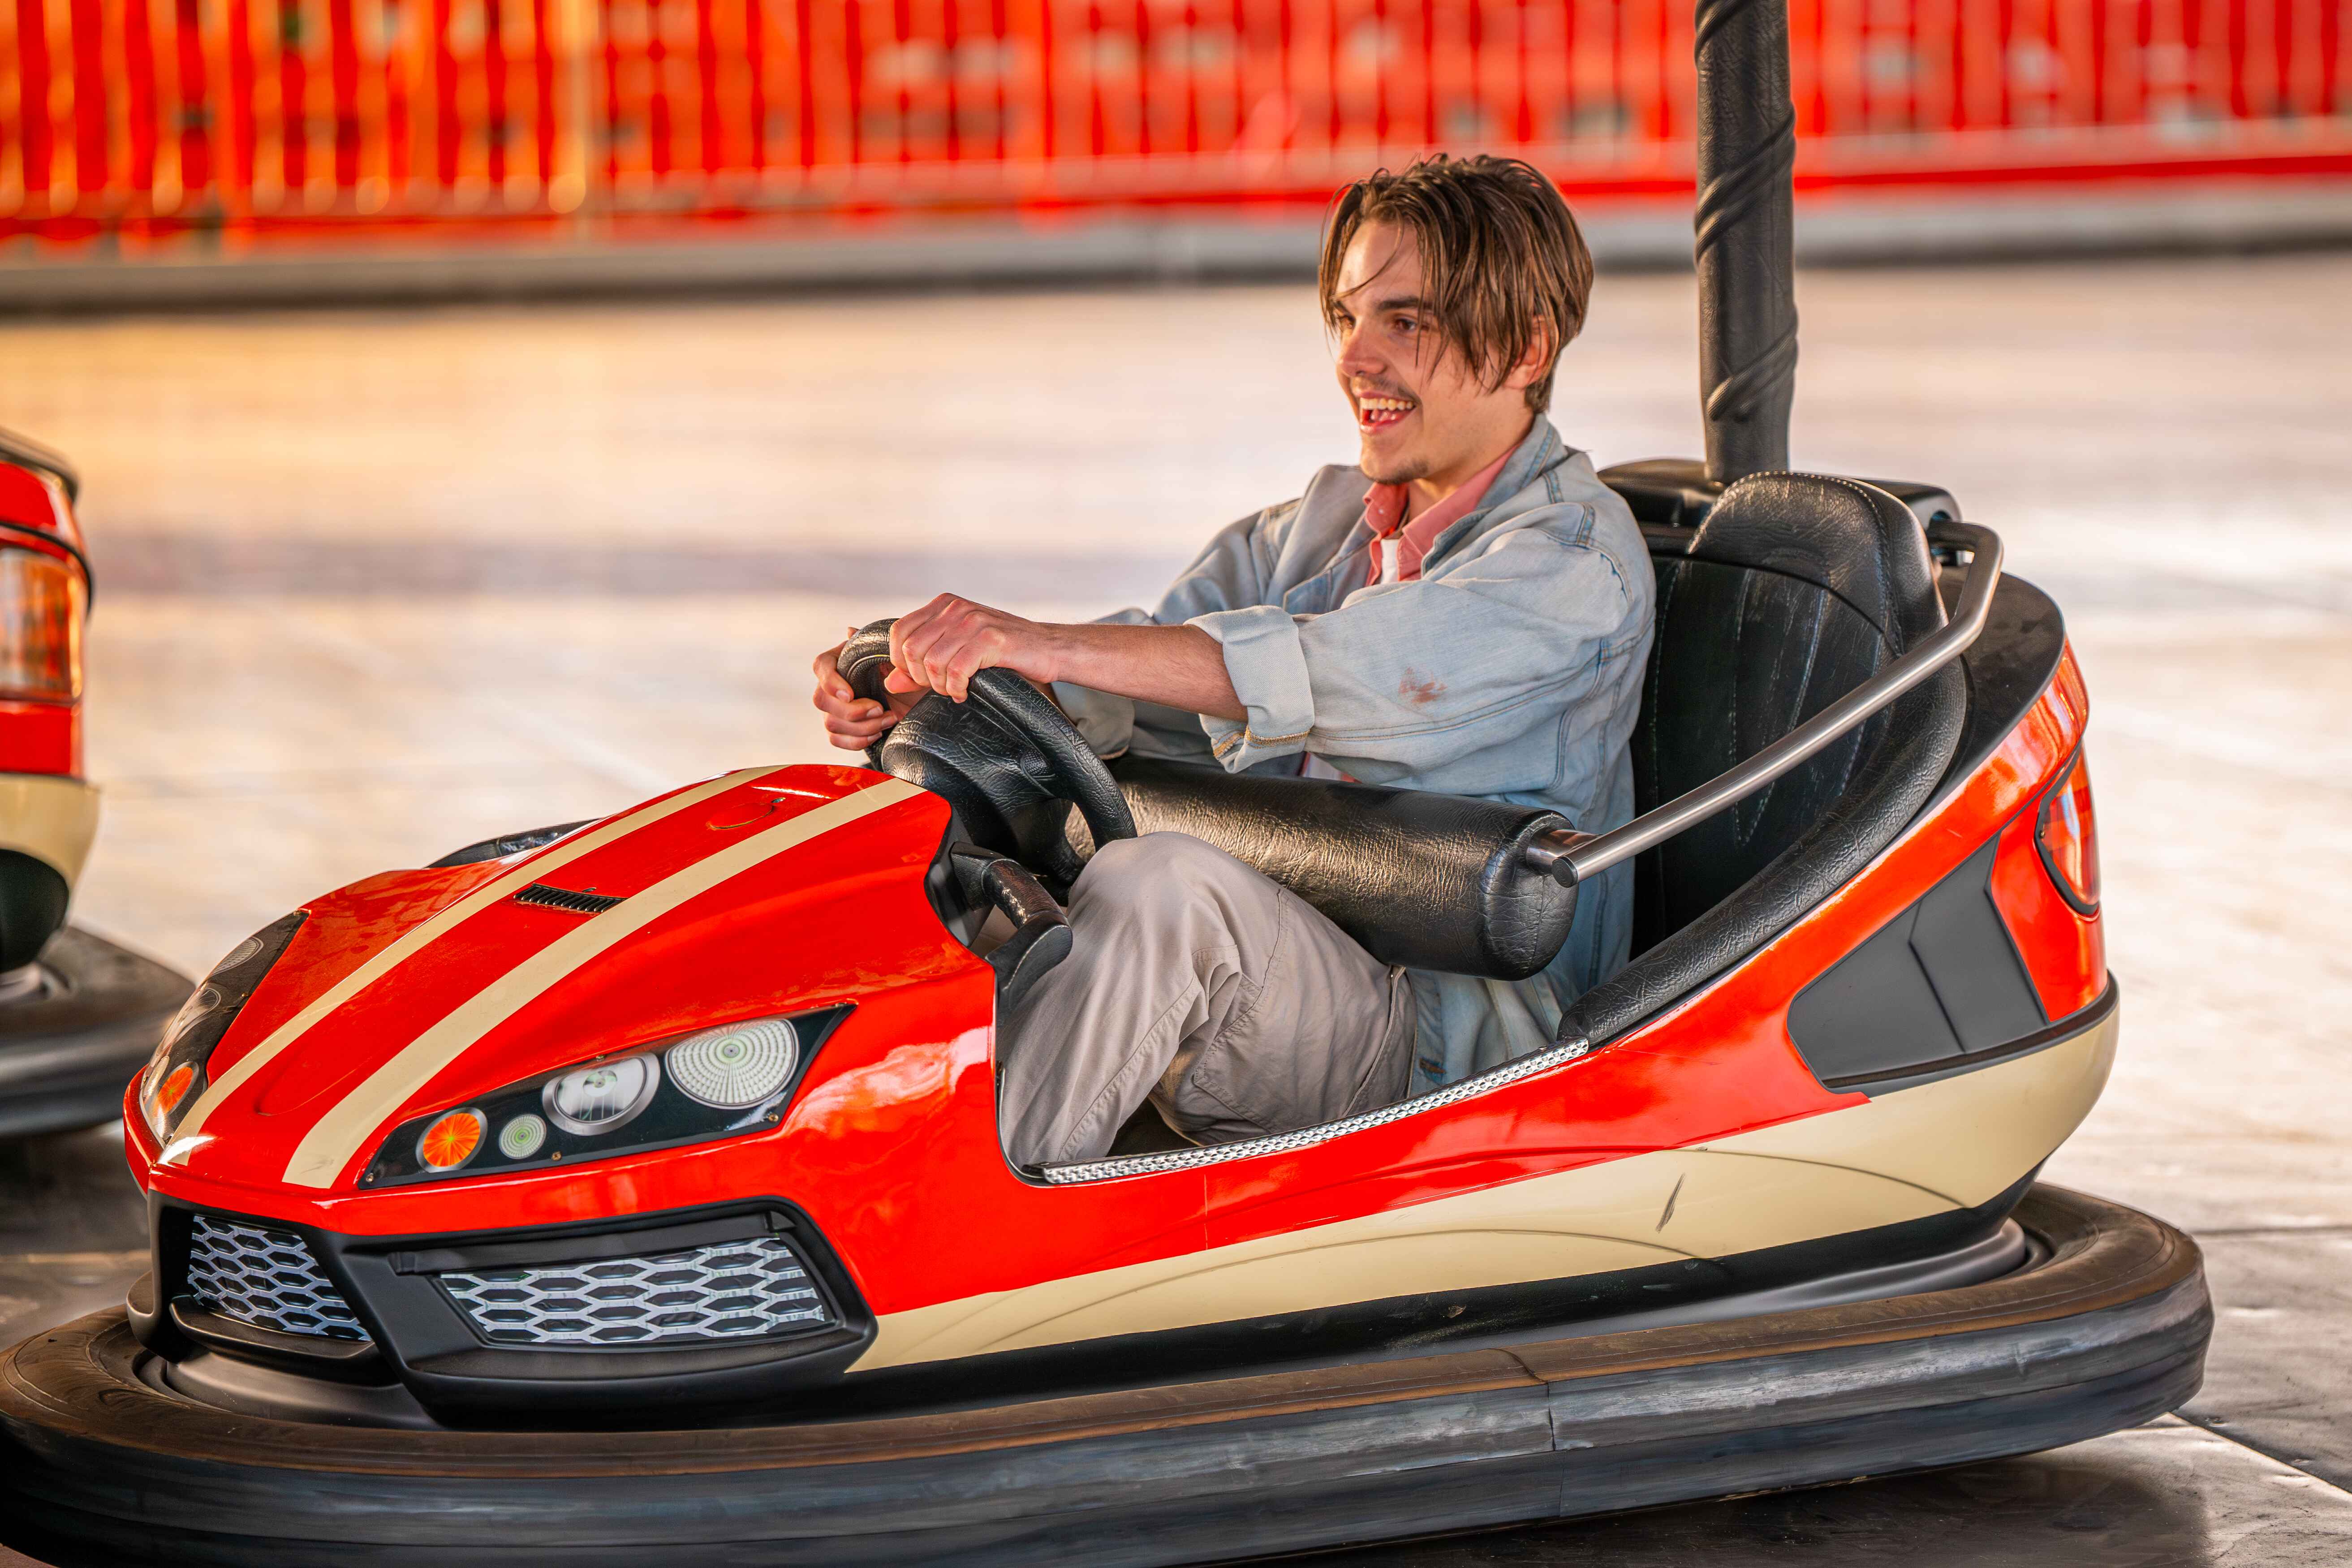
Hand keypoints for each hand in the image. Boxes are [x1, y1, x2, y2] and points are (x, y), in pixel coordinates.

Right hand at [811, 632, 920, 751]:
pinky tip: (877, 732)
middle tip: (881, 709)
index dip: (831, 682)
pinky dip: (857, 741)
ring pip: (831, 723)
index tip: (850, 694)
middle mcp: (833, 684)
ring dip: (863, 727)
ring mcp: (835, 708)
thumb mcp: (895, 655)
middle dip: (853, 711)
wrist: (917, 695)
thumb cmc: (905, 672)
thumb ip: (873, 644)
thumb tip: (850, 631)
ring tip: (888, 718)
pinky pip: (836, 739)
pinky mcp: (842, 729)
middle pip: (822, 700)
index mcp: (841, 660)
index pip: (821, 666)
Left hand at [886, 594, 1059, 703]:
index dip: (900, 661)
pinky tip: (966, 692)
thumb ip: (922, 663)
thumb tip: (890, 682)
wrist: (1047, 648)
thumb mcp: (957, 650)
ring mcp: (973, 622)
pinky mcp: (991, 639)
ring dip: (940, 686)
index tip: (918, 677)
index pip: (899, 631)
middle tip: (940, 687)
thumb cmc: (1002, 650)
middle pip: (911, 649)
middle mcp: (956, 608)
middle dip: (920, 678)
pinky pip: (957, 671)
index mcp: (944, 604)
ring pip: (932, 662)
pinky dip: (957, 689)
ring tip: (955, 690)